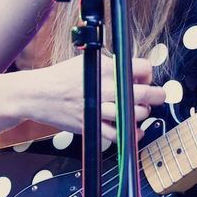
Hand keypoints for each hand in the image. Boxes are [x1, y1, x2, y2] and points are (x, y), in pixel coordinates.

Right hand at [22, 52, 161, 146]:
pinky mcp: (92, 125)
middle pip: (144, 93)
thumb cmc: (61, 77)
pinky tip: (134, 131)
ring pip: (134, 114)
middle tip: (159, 96)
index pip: (142, 68)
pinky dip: (131, 134)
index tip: (145, 79)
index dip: (148, 74)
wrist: (37, 94)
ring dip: (142, 114)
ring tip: (139, 111)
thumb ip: (110, 66)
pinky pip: (118, 134)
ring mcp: (99, 108)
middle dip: (157, 96)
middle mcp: (105, 88)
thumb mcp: (87, 61)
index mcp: (105, 68)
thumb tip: (132, 72)